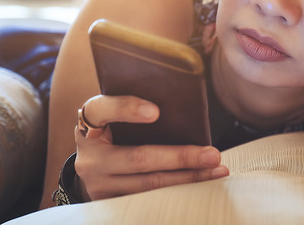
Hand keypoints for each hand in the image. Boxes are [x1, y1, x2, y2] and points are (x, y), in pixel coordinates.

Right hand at [73, 94, 228, 200]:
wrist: (93, 163)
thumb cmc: (113, 129)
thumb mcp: (114, 115)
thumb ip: (134, 106)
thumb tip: (181, 101)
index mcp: (89, 122)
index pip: (103, 109)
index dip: (127, 109)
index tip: (156, 111)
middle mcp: (90, 156)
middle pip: (138, 158)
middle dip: (180, 157)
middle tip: (212, 154)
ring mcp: (98, 184)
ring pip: (148, 184)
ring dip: (187, 178)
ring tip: (215, 170)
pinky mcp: (111, 202)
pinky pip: (149, 199)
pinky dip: (177, 190)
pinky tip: (200, 183)